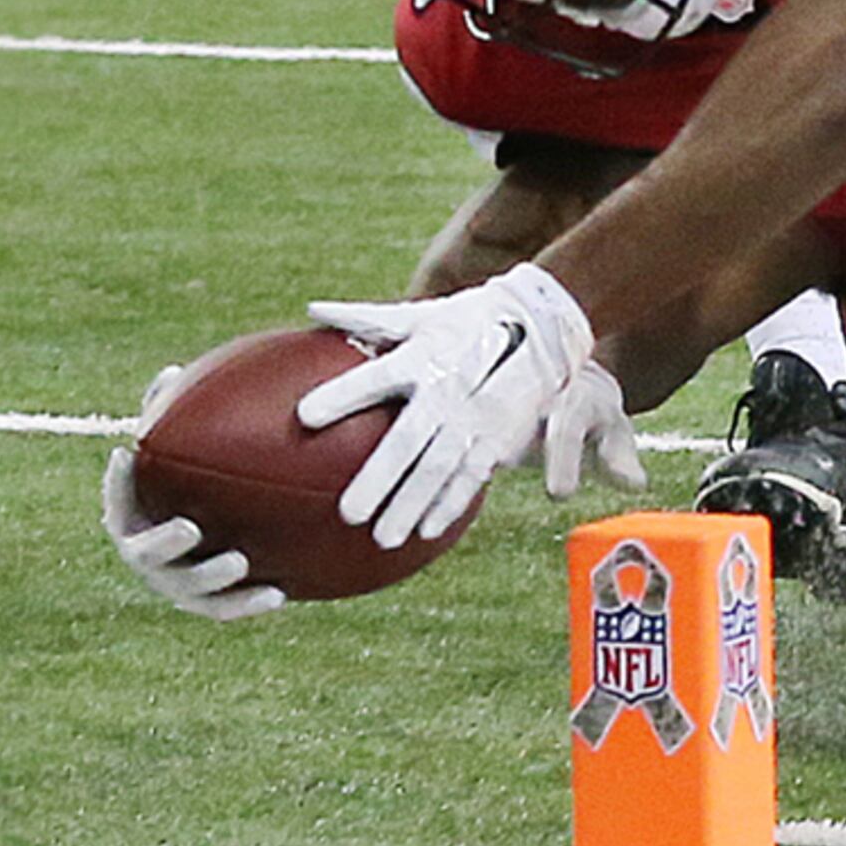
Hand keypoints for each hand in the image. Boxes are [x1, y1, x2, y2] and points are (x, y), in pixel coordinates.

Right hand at [99, 370, 285, 620]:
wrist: (206, 539)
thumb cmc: (185, 485)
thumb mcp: (177, 453)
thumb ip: (168, 416)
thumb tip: (172, 372)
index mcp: (133, 520)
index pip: (117, 503)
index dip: (115, 484)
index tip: (124, 455)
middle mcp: (147, 557)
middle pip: (146, 555)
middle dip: (165, 543)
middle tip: (191, 526)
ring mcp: (175, 586)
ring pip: (188, 591)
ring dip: (211, 578)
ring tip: (240, 561)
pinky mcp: (207, 606)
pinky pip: (226, 610)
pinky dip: (248, 604)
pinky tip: (279, 594)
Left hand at [293, 263, 635, 547]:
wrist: (540, 326)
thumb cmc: (466, 320)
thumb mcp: (420, 315)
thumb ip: (367, 318)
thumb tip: (314, 308)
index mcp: (421, 356)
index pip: (375, 377)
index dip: (342, 395)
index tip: (305, 416)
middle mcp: (446, 389)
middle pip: (408, 440)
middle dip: (380, 479)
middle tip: (349, 514)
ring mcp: (475, 418)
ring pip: (440, 469)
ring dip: (412, 505)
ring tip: (384, 538)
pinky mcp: (497, 438)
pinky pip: (471, 477)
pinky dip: (450, 505)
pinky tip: (427, 532)